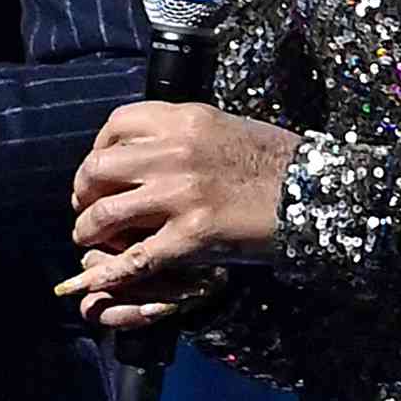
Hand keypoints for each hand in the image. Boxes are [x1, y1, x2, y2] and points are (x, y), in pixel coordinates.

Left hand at [66, 102, 297, 322]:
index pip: (117, 125)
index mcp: (184, 119)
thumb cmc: (277, 162)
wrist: (316, 194)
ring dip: (88, 230)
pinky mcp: (191, 236)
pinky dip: (107, 273)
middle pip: (98, 169)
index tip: (100, 167)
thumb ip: (183, 134)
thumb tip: (148, 147)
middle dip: (84, 192)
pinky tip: (93, 281)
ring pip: (105, 214)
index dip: (98, 149)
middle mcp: (174, 152)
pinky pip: (134, 258)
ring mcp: (180, 195)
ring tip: (90, 239)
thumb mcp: (226, 127)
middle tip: (87, 207)